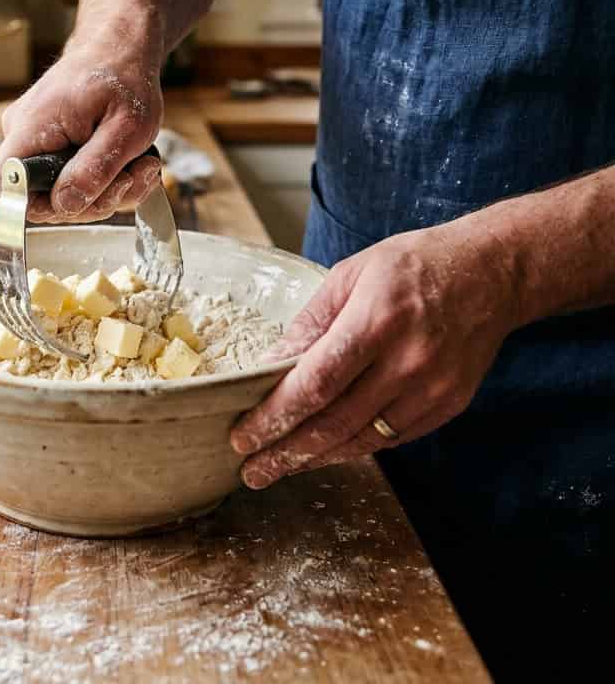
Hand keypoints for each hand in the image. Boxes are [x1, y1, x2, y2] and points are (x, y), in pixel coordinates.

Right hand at [0, 35, 163, 222]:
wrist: (119, 49)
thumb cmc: (124, 78)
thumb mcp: (127, 127)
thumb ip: (95, 168)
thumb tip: (66, 205)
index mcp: (32, 126)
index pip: (5, 184)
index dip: (37, 206)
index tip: (84, 199)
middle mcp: (21, 134)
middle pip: (40, 198)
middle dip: (93, 200)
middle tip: (133, 176)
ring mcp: (32, 141)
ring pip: (59, 194)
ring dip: (106, 191)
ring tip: (140, 165)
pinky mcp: (46, 147)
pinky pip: (67, 181)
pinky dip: (101, 182)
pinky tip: (129, 165)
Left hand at [229, 221, 519, 488]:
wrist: (493, 273)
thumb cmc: (413, 266)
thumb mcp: (351, 275)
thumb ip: (310, 323)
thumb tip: (268, 365)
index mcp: (376, 321)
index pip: (316, 383)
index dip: (275, 416)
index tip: (243, 436)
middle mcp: (407, 361)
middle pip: (335, 422)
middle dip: (285, 452)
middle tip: (250, 470)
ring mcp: (432, 388)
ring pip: (362, 440)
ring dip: (314, 459)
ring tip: (277, 468)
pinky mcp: (448, 405)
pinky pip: (391, 439)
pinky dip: (351, 449)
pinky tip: (322, 453)